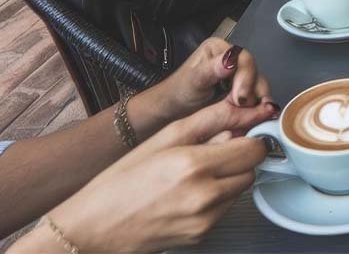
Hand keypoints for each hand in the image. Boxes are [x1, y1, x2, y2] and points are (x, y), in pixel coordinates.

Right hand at [41, 100, 272, 252]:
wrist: (92, 229)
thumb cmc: (123, 179)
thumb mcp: (166, 136)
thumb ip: (211, 120)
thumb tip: (245, 112)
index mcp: (195, 165)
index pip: (254, 149)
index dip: (251, 136)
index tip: (242, 130)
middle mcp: (205, 198)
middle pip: (252, 170)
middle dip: (240, 157)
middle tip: (215, 149)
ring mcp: (204, 222)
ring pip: (240, 190)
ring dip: (229, 177)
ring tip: (195, 172)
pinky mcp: (200, 238)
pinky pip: (224, 209)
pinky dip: (216, 198)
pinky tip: (188, 193)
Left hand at [145, 38, 276, 124]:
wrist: (173, 111)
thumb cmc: (178, 93)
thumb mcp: (193, 81)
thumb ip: (211, 70)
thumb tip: (230, 60)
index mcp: (220, 48)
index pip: (243, 59)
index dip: (246, 78)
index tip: (240, 98)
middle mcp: (232, 58)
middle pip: (254, 72)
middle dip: (251, 92)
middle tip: (242, 109)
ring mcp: (238, 74)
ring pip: (258, 84)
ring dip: (256, 101)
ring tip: (249, 116)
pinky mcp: (242, 89)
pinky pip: (256, 95)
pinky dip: (257, 107)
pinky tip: (254, 116)